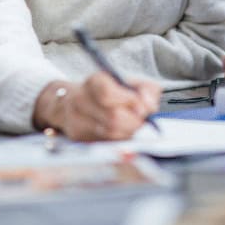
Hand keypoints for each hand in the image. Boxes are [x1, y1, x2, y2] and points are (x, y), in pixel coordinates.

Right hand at [32, 74, 160, 141]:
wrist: (82, 103)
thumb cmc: (113, 92)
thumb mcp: (132, 83)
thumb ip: (147, 89)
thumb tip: (148, 106)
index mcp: (95, 81)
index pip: (108, 93)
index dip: (129, 102)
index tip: (143, 109)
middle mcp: (80, 98)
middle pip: (112, 117)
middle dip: (134, 122)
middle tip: (143, 122)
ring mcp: (76, 118)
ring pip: (110, 133)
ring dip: (128, 132)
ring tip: (133, 127)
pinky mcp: (78, 136)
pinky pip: (105, 142)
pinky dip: (118, 140)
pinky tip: (121, 133)